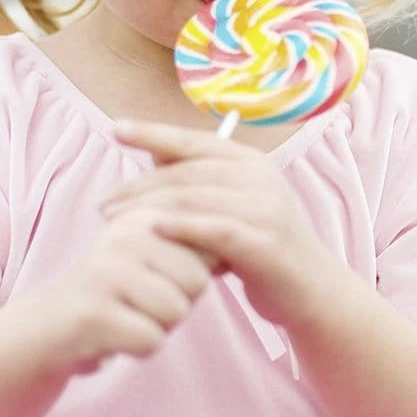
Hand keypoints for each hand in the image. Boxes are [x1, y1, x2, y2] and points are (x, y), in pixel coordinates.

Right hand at [41, 202, 211, 374]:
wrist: (48, 327)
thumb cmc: (118, 291)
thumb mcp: (156, 254)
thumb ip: (196, 244)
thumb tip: (243, 243)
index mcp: (147, 214)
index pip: (209, 249)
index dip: (193, 276)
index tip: (159, 277)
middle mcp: (127, 233)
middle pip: (197, 282)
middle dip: (178, 303)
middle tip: (139, 301)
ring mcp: (108, 270)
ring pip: (176, 311)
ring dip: (158, 326)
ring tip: (128, 315)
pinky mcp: (94, 311)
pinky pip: (152, 339)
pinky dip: (139, 347)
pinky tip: (114, 335)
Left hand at [104, 120, 329, 325]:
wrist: (312, 288)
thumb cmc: (261, 246)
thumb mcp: (233, 205)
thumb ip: (199, 181)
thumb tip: (154, 152)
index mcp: (250, 161)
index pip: (194, 139)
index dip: (154, 131)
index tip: (116, 128)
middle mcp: (259, 176)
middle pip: (188, 170)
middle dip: (140, 184)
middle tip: (104, 202)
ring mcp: (264, 206)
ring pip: (196, 197)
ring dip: (149, 206)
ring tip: (114, 221)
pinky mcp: (264, 241)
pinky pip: (216, 229)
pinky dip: (182, 227)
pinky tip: (153, 230)